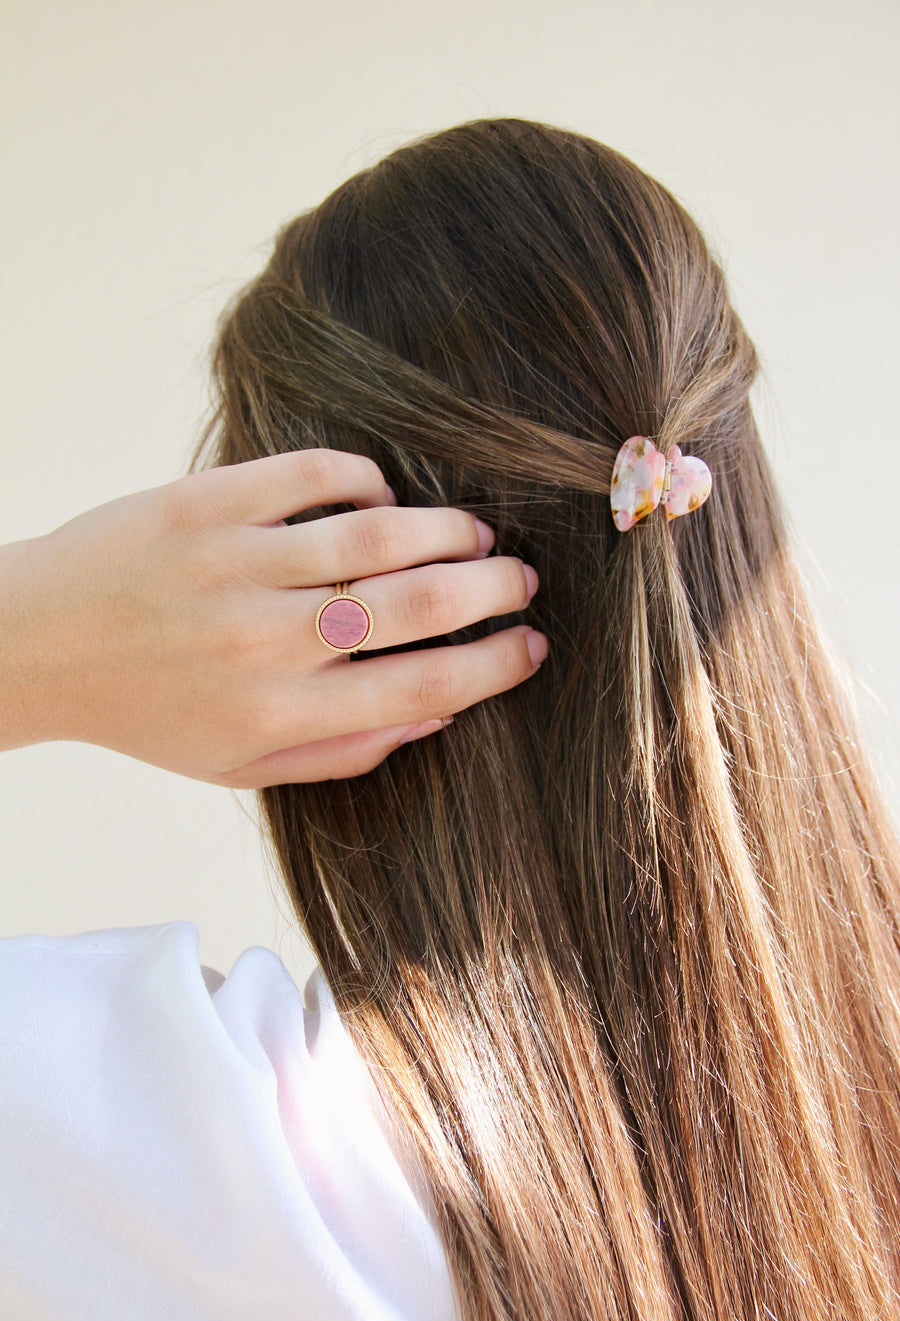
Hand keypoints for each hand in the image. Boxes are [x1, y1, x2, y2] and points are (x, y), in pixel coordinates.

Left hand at [0, 449, 546, 785]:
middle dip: (493, 590)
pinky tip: (383, 496)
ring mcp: (236, 564)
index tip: (535, 646)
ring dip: (447, 530)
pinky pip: (312, 475)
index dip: (497, 664)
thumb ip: (344, 751)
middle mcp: (267, 641)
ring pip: (377, 534)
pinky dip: (365, 479)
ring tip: (476, 535)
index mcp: (282, 714)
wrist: (37, 647)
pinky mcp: (206, 503)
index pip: (425, 684)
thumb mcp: (241, 765)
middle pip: (418, 604)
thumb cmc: (149, 711)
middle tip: (522, 580)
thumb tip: (438, 712)